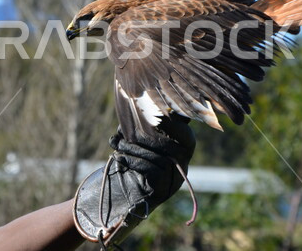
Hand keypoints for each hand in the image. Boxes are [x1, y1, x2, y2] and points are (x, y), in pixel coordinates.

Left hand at [72, 117, 195, 248]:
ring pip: (155, 157)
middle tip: (120, 132)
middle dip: (141, 137)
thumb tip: (134, 105)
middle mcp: (181, 167)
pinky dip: (131, 162)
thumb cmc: (132, 163)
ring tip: (115, 144)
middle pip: (166, 146)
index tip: (160, 113)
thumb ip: (141, 127)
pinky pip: (148, 170)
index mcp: (181, 152)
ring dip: (131, 149)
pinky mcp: (161, 191)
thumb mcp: (138, 143)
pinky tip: (118, 158)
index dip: (176, 125)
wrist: (120, 196)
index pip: (186, 136)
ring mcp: (173, 180)